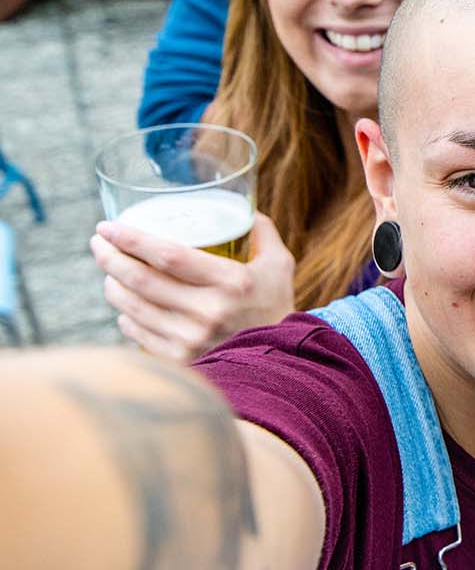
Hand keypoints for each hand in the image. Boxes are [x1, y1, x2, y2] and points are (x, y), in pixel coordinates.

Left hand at [91, 213, 295, 361]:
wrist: (282, 360)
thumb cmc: (277, 307)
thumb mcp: (279, 266)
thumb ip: (262, 234)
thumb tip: (247, 209)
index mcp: (232, 282)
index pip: (170, 256)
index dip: (132, 239)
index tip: (108, 226)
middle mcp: (209, 311)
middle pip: (142, 280)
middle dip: (110, 258)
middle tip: (98, 243)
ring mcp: (192, 338)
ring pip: (134, 307)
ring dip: (112, 285)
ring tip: (108, 271)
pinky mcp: (182, 359)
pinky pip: (139, 334)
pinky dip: (126, 316)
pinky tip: (125, 306)